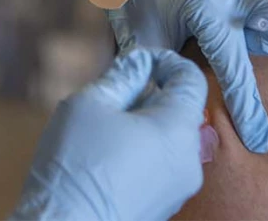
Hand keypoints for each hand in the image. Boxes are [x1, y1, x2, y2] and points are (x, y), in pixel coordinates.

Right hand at [10, 48, 206, 220]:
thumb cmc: (76, 166)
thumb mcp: (90, 103)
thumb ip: (122, 75)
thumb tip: (139, 63)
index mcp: (177, 128)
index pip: (191, 79)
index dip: (166, 61)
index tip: (138, 62)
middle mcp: (189, 159)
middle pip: (181, 110)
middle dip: (150, 95)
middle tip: (112, 97)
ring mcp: (180, 187)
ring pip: (171, 138)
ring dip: (145, 124)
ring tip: (106, 130)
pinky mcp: (165, 205)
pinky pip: (162, 165)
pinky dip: (143, 151)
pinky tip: (109, 158)